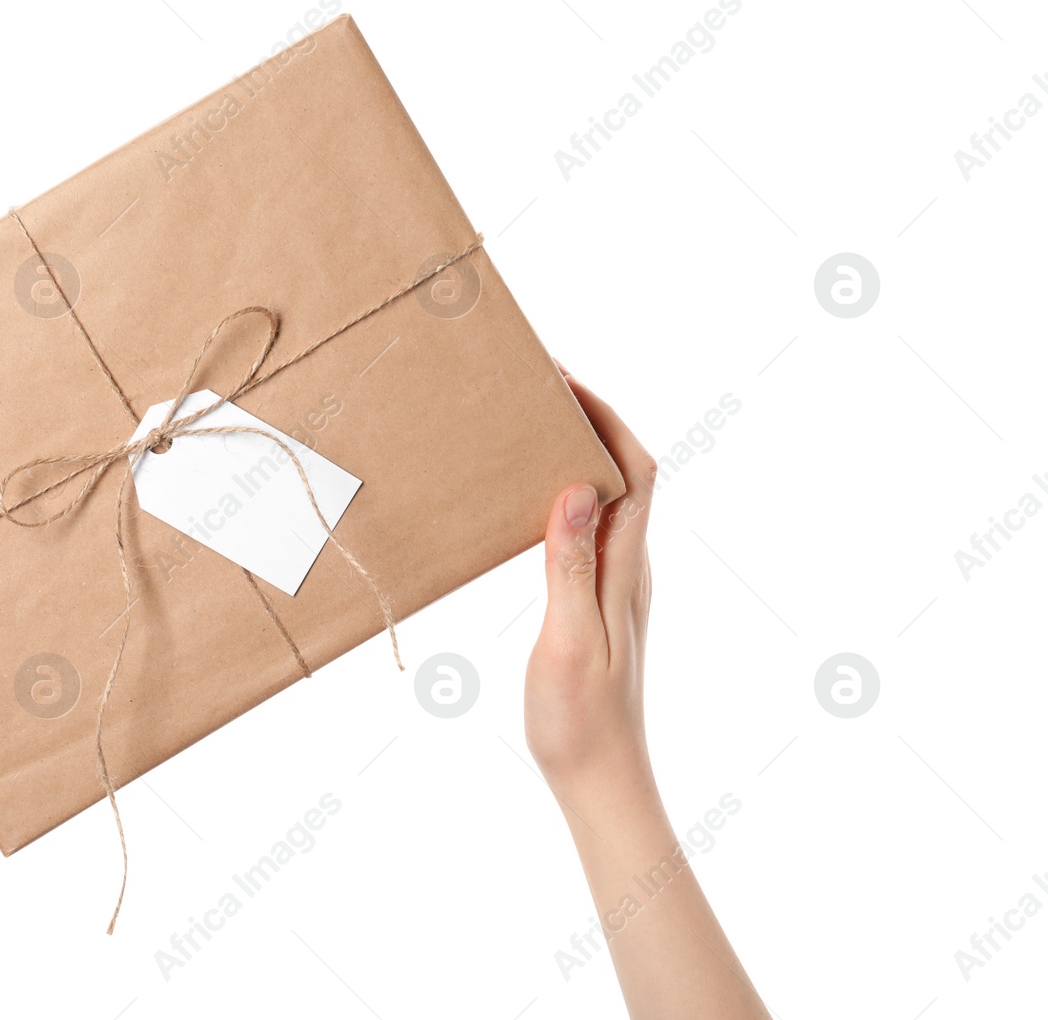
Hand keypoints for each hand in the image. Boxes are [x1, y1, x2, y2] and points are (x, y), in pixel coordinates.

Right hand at [524, 366, 658, 812]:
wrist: (602, 782)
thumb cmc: (582, 722)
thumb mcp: (569, 643)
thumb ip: (572, 566)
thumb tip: (577, 486)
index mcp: (626, 570)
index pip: (633, 471)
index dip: (605, 417)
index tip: (563, 378)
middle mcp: (628, 568)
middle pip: (624, 472)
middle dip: (590, 419)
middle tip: (538, 386)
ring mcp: (614, 585)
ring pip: (605, 498)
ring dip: (576, 453)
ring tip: (528, 427)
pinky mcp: (596, 603)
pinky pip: (586, 529)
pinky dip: (562, 495)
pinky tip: (527, 500)